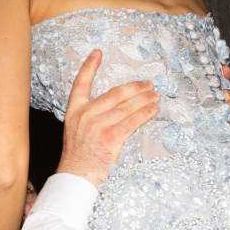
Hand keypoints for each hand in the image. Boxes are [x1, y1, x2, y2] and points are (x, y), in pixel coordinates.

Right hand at [56, 49, 160, 184]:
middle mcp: (85, 114)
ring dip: (144, 100)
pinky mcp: (110, 138)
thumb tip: (115, 106)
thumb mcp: (76, 131)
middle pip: (115, 93)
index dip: (89, 66)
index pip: (80, 83)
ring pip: (127, 107)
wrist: (75, 176)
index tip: (98, 52)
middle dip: (136, 87)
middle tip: (149, 84)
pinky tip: (153, 109)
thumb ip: (90, 116)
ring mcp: (97, 126)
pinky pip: (132, 122)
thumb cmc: (78, 156)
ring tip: (156, 96)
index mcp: (74, 111)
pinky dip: (145, 114)